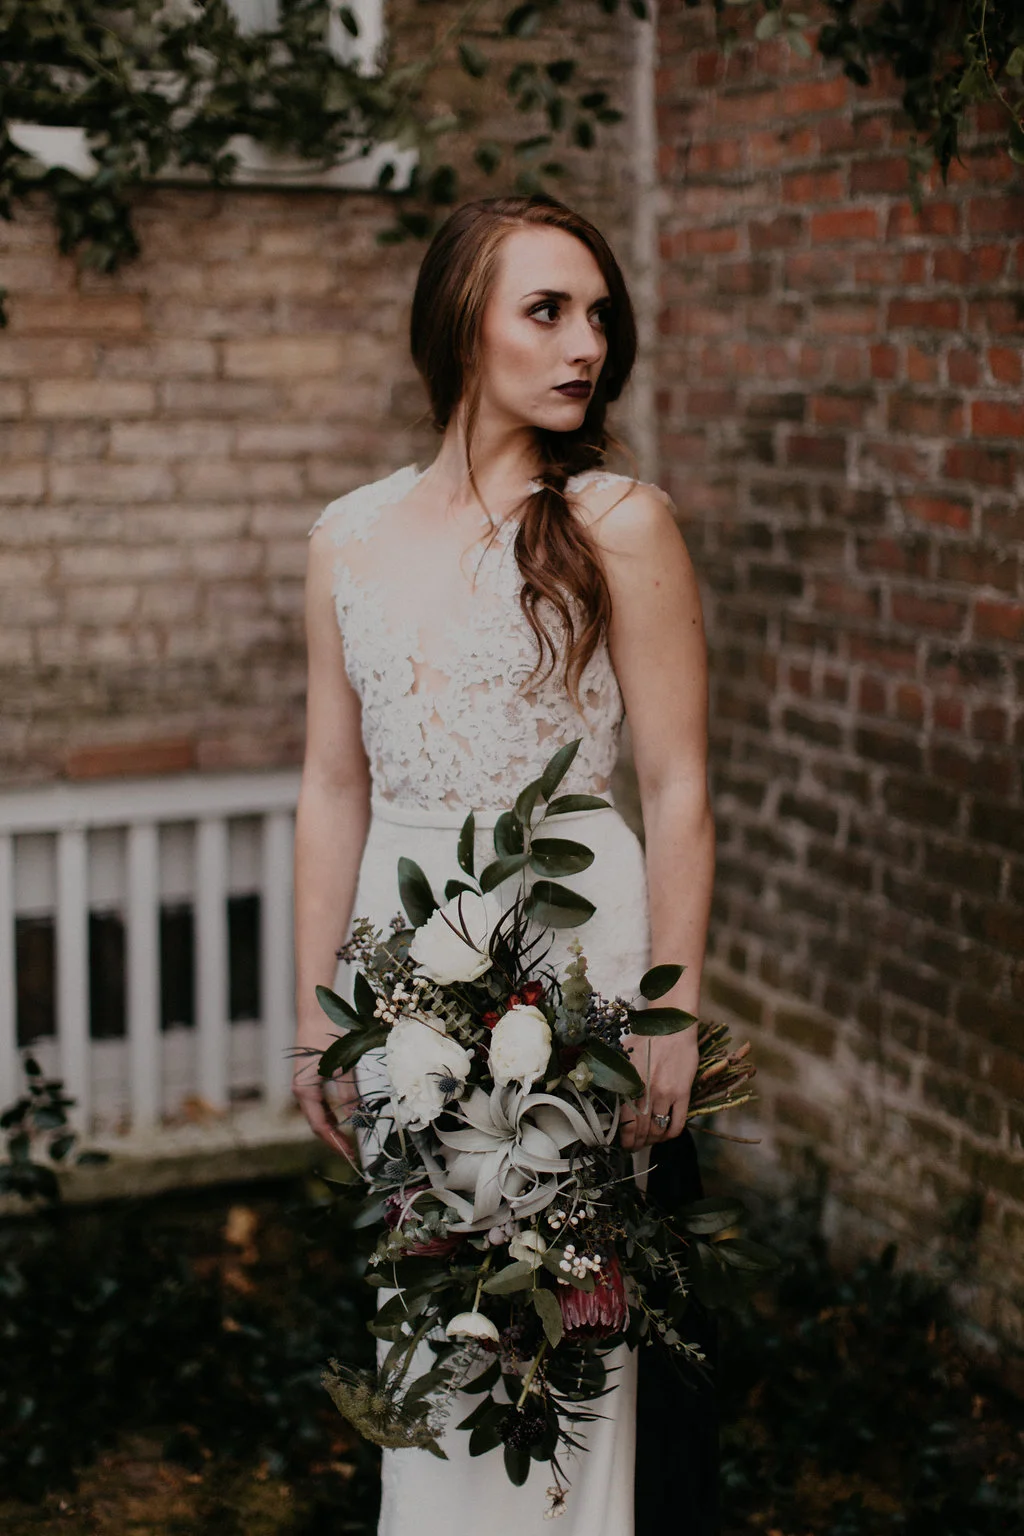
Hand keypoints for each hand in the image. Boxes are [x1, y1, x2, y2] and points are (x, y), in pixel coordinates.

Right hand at [292, 1043, 360, 1160]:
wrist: (315, 1015)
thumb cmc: (325, 1038)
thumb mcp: (342, 1069)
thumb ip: (349, 1094)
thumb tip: (359, 1117)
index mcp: (305, 1092)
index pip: (320, 1126)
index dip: (335, 1142)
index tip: (349, 1154)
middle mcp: (301, 1092)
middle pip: (317, 1124)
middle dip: (334, 1139)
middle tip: (351, 1152)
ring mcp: (304, 1086)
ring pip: (318, 1115)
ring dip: (333, 1129)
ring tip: (349, 1141)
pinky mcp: (310, 1080)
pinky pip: (319, 1104)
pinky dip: (330, 1115)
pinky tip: (342, 1119)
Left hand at [619, 1028, 698, 1150]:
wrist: (673, 1027)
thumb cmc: (646, 1039)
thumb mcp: (621, 1054)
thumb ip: (611, 1073)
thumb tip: (599, 1088)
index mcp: (628, 1083)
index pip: (625, 1121)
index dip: (624, 1138)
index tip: (624, 1143)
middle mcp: (646, 1092)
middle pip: (641, 1130)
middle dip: (637, 1143)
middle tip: (635, 1147)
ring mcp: (665, 1094)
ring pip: (658, 1129)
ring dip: (653, 1140)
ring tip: (649, 1141)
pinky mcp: (683, 1094)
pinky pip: (677, 1123)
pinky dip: (671, 1134)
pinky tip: (666, 1134)